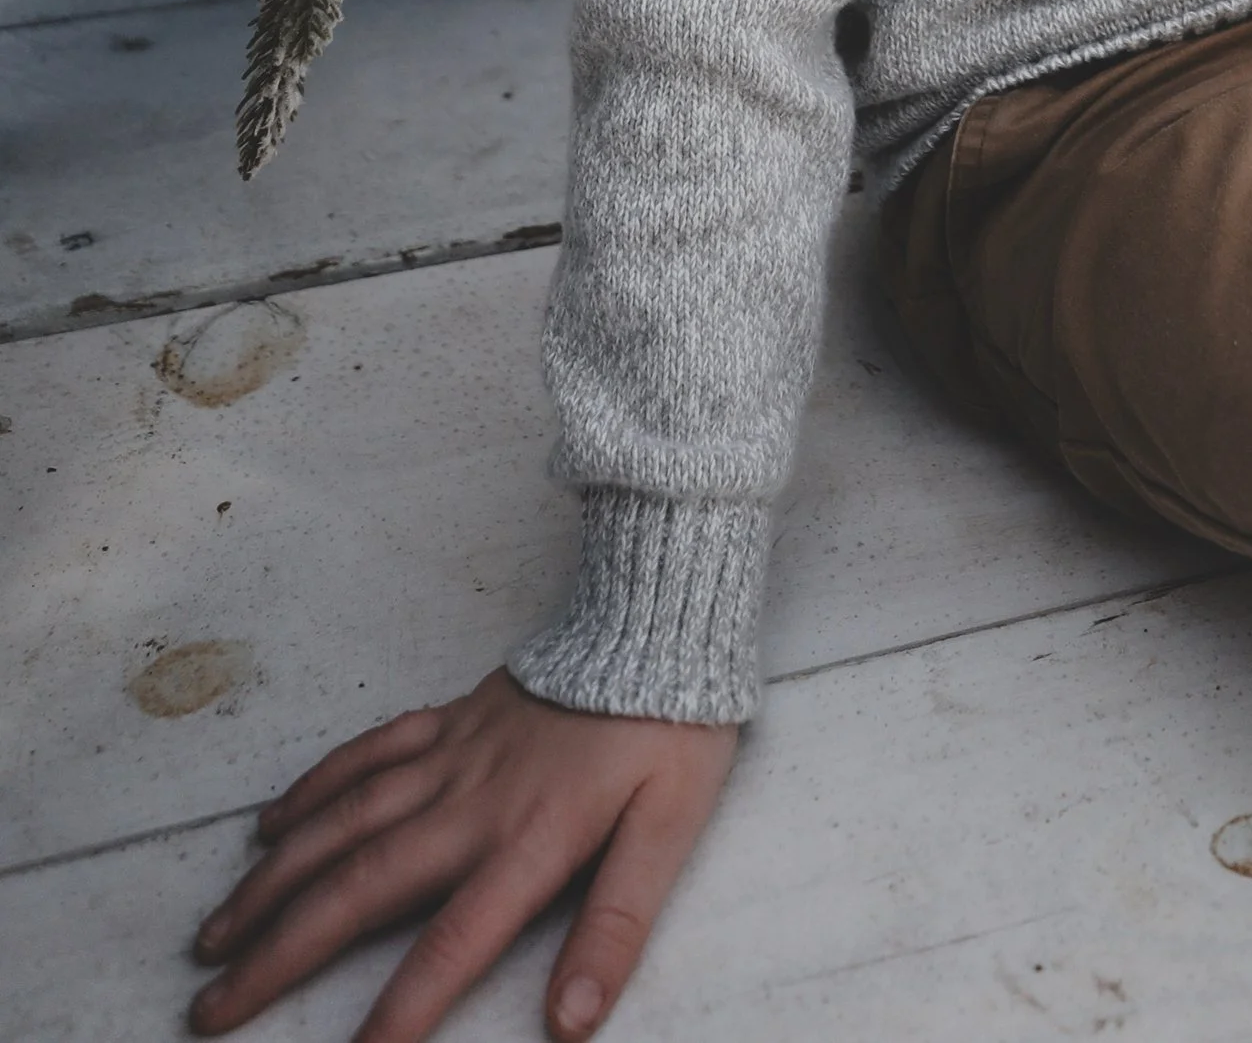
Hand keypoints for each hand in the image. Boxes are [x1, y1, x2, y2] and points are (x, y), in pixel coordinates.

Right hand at [189, 667, 736, 1042]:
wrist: (661, 616)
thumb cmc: (672, 729)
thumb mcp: (670, 833)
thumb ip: (617, 926)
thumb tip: (572, 1020)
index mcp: (529, 840)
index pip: (453, 942)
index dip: (403, 1008)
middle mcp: (471, 802)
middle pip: (360, 887)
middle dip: (281, 953)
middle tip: (210, 1008)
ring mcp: (452, 754)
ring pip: (342, 822)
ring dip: (273, 880)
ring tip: (215, 935)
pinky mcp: (450, 716)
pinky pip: (366, 753)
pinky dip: (313, 789)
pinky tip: (271, 823)